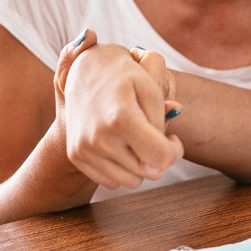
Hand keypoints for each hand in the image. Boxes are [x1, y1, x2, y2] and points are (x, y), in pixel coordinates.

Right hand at [53, 30, 184, 189]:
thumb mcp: (151, 88)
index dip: (174, 151)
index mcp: (121, 118)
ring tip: (137, 139)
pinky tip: (121, 145)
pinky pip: (111, 181)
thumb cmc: (124, 76)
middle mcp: (99, 138)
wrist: (84, 68)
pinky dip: (121, 168)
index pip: (161, 157)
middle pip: (147, 173)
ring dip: (140, 165)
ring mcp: (84, 149)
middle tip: (154, 135)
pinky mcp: (76, 156)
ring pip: (130, 182)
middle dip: (158, 157)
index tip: (172, 138)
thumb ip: (162, 123)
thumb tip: (164, 158)